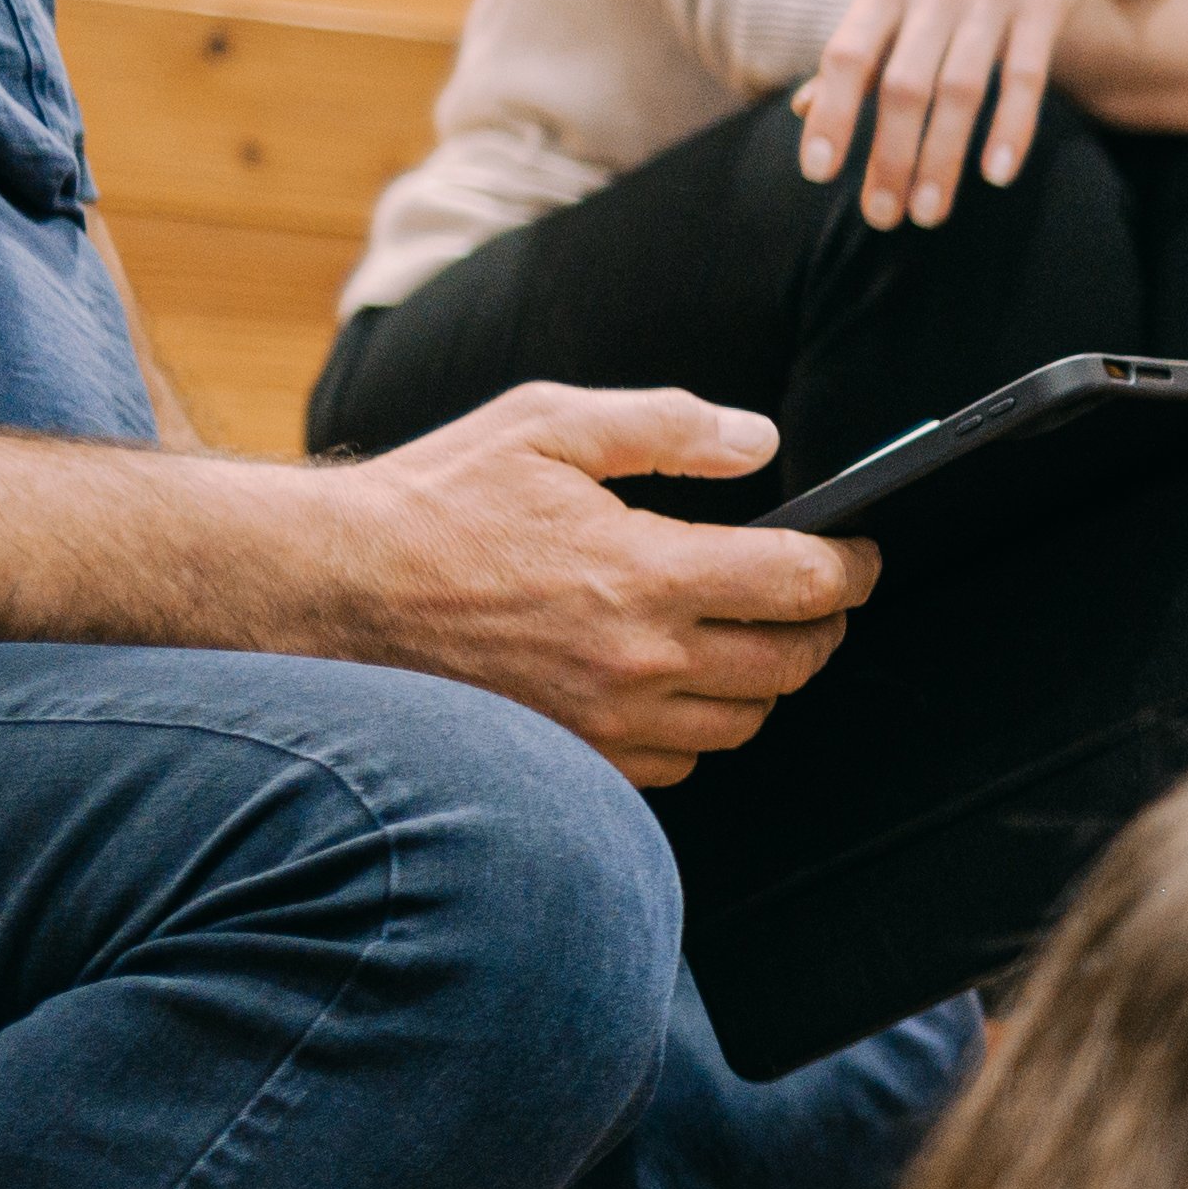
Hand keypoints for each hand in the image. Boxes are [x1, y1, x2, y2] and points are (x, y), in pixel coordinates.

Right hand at [330, 386, 874, 783]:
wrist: (326, 591)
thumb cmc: (431, 503)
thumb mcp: (547, 426)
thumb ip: (666, 425)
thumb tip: (760, 441)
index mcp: (644, 574)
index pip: (801, 585)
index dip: (851, 569)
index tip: (861, 556)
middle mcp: (638, 661)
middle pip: (793, 662)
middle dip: (822, 626)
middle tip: (818, 596)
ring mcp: (609, 722)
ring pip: (745, 721)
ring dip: (764, 680)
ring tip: (750, 636)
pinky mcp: (578, 760)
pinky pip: (682, 762)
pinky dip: (700, 727)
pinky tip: (678, 683)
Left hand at [797, 0, 1154, 235]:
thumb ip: (861, 39)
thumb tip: (804, 108)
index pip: (847, 55)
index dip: (831, 115)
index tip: (818, 174)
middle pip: (903, 87)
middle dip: (889, 159)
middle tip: (883, 217)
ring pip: (961, 92)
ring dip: (942, 160)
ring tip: (931, 214)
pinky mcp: (1046, 3)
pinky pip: (1026, 77)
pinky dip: (1011, 129)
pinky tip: (997, 174)